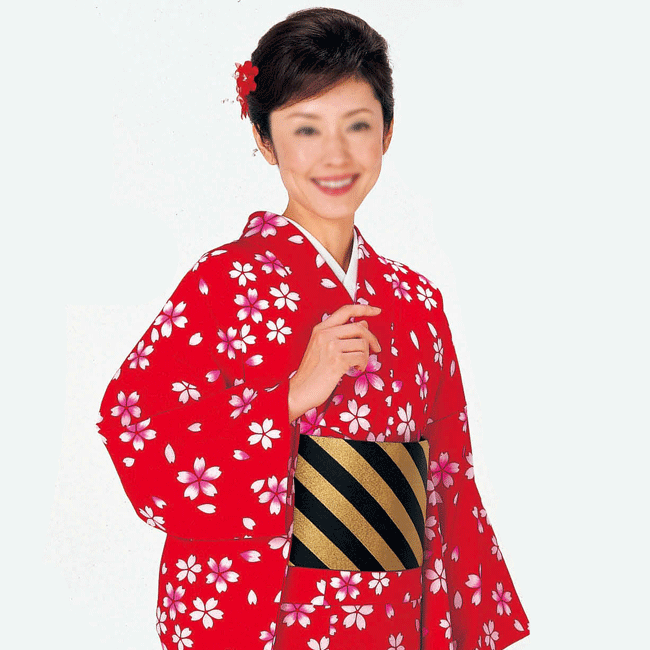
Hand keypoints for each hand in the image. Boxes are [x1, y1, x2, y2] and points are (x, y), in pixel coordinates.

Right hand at [288, 304, 381, 421]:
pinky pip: (361, 357)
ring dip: (365, 356)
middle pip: (359, 327)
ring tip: (357, 365)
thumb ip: (340, 334)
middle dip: (372, 339)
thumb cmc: (313, 372)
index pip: (346, 310)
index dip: (364, 308)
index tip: (377, 311)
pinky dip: (362, 365)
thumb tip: (364, 323)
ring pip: (362, 344)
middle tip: (376, 349)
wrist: (300, 390)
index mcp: (321, 329)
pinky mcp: (337, 361)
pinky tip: (354, 370)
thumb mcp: (322, 347)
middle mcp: (325, 334)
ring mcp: (330, 347)